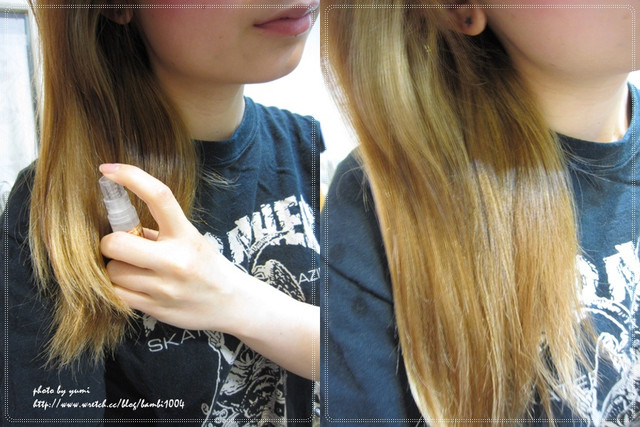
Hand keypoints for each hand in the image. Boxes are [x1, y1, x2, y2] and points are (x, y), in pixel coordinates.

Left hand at [98, 163, 243, 332]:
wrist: (230, 303)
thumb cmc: (206, 265)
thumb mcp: (191, 240)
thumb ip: (157, 231)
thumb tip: (116, 219)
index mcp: (186, 235)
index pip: (159, 196)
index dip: (130, 177)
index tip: (107, 170)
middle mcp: (176, 261)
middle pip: (117, 243)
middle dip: (110, 243)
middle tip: (120, 245)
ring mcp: (165, 288)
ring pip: (113, 271)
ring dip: (115, 267)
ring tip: (133, 269)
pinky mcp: (155, 308)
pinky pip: (116, 294)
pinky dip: (117, 287)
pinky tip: (132, 284)